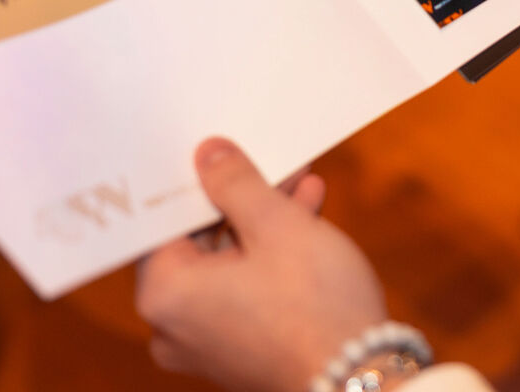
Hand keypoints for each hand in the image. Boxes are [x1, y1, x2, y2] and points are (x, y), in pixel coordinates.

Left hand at [136, 138, 387, 391]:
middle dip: (242, 200)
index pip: (162, 222)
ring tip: (305, 186)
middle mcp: (172, 326)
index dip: (195, 181)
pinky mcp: (239, 352)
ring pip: (227, 265)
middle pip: (199, 243)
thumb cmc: (313, 304)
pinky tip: (308, 221)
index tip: (220, 151)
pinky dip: (271, 259)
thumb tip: (207, 154)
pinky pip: (244, 291)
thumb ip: (235, 183)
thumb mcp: (277, 225)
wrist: (357, 378)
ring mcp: (206, 344)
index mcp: (165, 294)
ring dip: (265, 224)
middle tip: (277, 165)